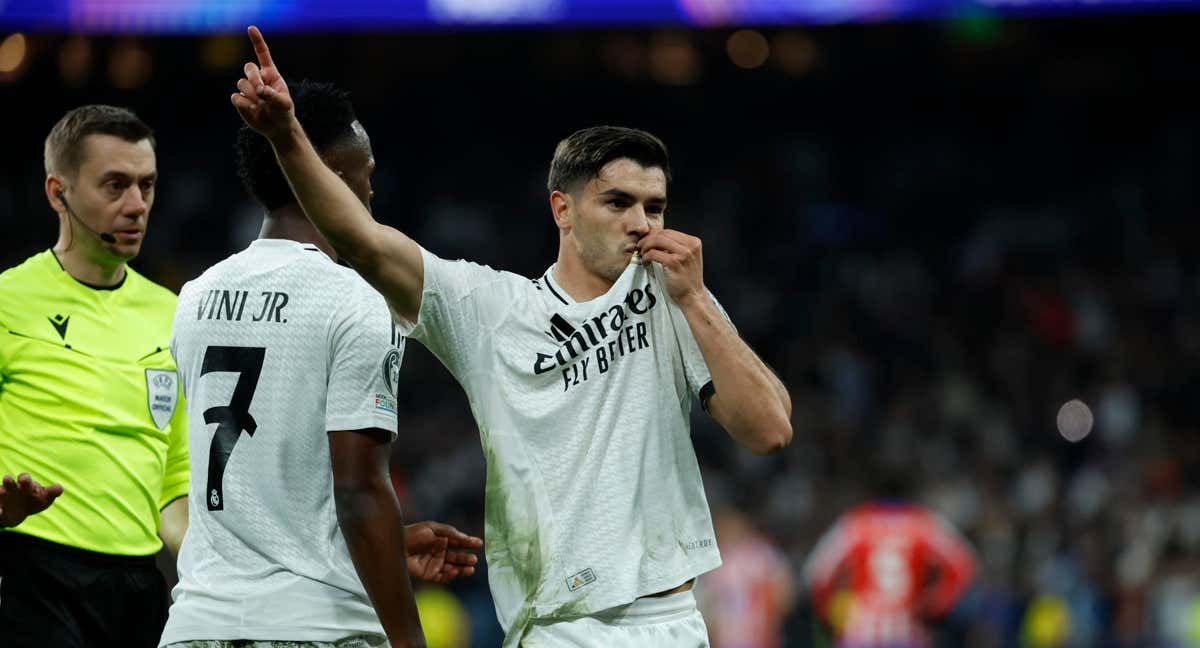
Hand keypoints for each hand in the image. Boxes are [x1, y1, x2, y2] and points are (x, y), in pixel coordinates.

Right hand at [0, 473, 62, 527]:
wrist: (18, 513)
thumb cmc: (34, 501)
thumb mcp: (44, 497)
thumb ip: (52, 492)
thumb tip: (60, 488)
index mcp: (24, 484)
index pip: (24, 479)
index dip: (24, 479)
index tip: (25, 481)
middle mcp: (11, 488)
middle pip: (9, 482)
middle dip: (9, 481)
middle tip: (12, 480)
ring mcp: (3, 497)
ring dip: (0, 491)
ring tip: (2, 491)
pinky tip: (0, 511)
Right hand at [230, 26, 294, 140]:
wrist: (277, 127)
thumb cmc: (283, 112)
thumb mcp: (284, 104)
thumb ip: (273, 95)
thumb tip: (259, 90)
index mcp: (271, 74)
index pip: (262, 54)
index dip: (257, 41)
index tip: (251, 28)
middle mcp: (258, 78)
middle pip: (248, 67)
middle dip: (253, 77)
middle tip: (261, 91)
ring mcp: (247, 89)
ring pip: (241, 83)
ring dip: (251, 94)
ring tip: (261, 105)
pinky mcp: (240, 100)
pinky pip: (236, 97)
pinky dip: (244, 104)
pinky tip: (253, 109)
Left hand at [404, 521, 482, 583]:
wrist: (396, 546)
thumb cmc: (413, 534)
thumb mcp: (432, 528)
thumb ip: (449, 532)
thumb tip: (463, 537)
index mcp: (441, 539)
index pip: (459, 542)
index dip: (469, 543)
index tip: (479, 543)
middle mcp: (440, 552)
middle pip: (457, 557)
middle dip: (466, 559)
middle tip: (474, 560)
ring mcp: (434, 564)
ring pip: (452, 568)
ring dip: (462, 569)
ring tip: (471, 569)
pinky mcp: (428, 575)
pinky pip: (442, 577)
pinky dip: (450, 575)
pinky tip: (455, 571)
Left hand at [638, 229, 705, 305]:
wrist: (692, 296)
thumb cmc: (687, 279)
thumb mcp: (687, 258)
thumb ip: (676, 247)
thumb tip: (655, 238)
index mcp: (693, 242)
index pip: (669, 231)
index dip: (654, 234)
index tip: (646, 240)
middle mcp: (690, 246)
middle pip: (663, 234)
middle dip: (648, 239)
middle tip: (640, 246)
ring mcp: (683, 254)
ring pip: (657, 241)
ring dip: (646, 246)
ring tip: (642, 253)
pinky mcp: (674, 262)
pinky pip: (654, 253)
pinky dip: (646, 256)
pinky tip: (645, 261)